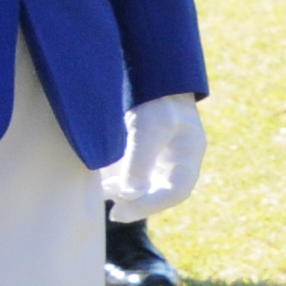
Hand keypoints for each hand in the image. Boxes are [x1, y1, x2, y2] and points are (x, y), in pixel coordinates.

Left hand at [106, 92, 206, 219]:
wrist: (149, 73)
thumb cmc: (156, 98)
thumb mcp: (150, 127)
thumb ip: (139, 161)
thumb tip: (128, 195)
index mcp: (189, 155)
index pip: (175, 191)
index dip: (150, 206)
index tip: (121, 212)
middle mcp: (175, 161)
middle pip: (157, 191)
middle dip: (133, 202)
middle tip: (111, 208)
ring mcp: (158, 157)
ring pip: (141, 184)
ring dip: (120, 190)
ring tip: (99, 190)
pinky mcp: (139, 151)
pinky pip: (126, 172)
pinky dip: (112, 177)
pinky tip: (96, 177)